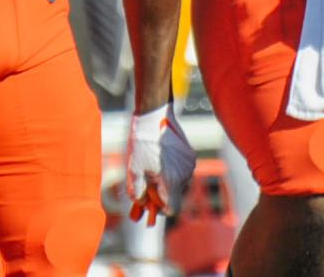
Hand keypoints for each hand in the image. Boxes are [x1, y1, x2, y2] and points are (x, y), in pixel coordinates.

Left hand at [125, 104, 195, 225]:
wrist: (154, 114)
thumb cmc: (142, 142)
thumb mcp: (133, 168)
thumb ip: (137, 191)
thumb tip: (141, 203)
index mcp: (171, 180)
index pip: (171, 209)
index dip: (159, 210)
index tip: (148, 202)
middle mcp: (184, 174)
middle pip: (174, 195)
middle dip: (160, 195)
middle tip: (145, 188)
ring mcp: (189, 164)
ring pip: (178, 183)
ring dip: (166, 182)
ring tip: (150, 170)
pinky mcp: (190, 155)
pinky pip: (181, 170)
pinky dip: (171, 171)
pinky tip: (159, 160)